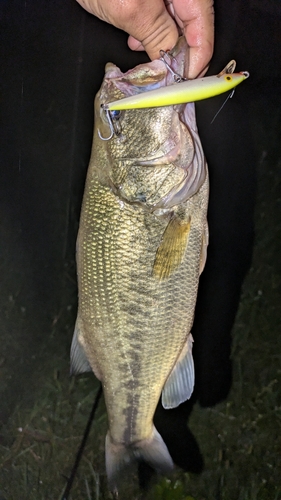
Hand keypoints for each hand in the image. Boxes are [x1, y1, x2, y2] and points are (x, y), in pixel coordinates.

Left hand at [76, 0, 213, 77]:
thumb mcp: (131, 9)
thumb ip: (157, 35)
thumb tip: (170, 60)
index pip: (202, 22)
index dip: (199, 54)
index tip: (188, 79)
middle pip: (192, 22)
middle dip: (181, 51)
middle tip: (170, 78)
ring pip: (175, 19)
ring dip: (164, 42)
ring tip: (150, 59)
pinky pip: (160, 11)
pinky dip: (151, 29)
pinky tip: (137, 39)